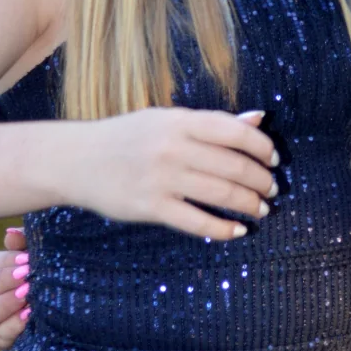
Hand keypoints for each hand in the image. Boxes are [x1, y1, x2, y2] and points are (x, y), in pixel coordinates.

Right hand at [0, 226, 29, 350]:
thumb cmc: (39, 275)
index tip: (27, 260)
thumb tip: (11, 234)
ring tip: (27, 295)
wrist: (50, 309)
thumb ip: (23, 243)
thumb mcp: (32, 257)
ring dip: (6, 304)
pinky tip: (29, 316)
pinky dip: (13, 326)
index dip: (7, 262)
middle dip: (5, 282)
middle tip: (26, 277)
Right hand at [68, 106, 280, 239]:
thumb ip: (212, 123)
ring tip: (261, 209)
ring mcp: (161, 178)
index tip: (274, 159)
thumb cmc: (127, 137)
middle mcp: (172, 147)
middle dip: (260, 180)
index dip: (262, 147)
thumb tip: (258, 119)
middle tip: (272, 190)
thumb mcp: (167, 120)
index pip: (234, 131)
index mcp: (179, 121)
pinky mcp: (150, 207)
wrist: (76, 160)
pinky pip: (196, 222)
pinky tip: (237, 231)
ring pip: (220, 193)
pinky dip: (223, 229)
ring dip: (249, 204)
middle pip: (233, 165)